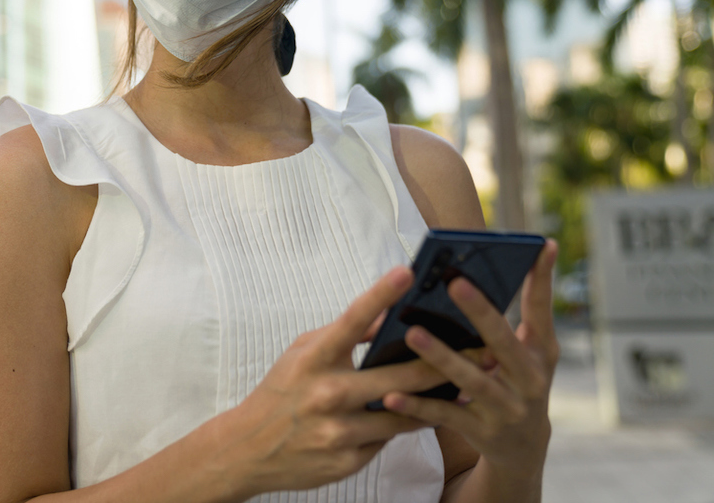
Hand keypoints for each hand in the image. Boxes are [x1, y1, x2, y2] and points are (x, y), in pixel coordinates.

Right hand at [216, 266, 449, 497]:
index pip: (352, 320)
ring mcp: (338, 430)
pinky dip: (407, 423)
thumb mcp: (304, 353)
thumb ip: (344, 336)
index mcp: (314, 358)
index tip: (409, 272)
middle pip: (399, 375)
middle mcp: (327, 393)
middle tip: (482, 348)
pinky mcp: (347, 460)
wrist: (249, 448)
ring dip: (439, 399)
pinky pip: (388, 438)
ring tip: (472, 384)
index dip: (380, 294)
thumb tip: (385, 315)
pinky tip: (430, 415)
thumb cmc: (282, 391)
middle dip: (445, 361)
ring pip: (404, 412)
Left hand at [381, 239, 559, 473]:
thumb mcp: (526, 352)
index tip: (540, 244)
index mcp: (539, 351)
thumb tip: (484, 268)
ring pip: (471, 380)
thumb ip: (508, 316)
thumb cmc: (516, 381)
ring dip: (441, 358)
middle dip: (481, 313)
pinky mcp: (482, 433)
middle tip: (456, 283)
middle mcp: (529, 379)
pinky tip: (391, 395)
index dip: (542, 278)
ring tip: (412, 334)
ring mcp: (507, 408)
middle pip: (503, 342)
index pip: (541, 309)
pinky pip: (445, 416)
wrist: (525, 448)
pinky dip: (418, 406)